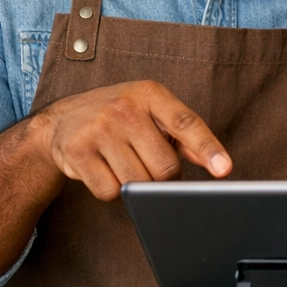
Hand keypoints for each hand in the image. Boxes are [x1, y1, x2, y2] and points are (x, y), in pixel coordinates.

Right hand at [30, 79, 231, 200]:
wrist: (61, 121)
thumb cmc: (118, 117)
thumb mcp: (151, 113)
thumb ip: (184, 136)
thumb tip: (216, 162)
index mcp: (150, 93)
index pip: (186, 123)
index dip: (207, 148)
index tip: (224, 170)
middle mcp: (124, 108)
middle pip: (164, 167)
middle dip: (163, 178)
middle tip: (149, 166)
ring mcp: (99, 129)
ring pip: (138, 184)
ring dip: (137, 186)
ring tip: (124, 164)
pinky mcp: (78, 152)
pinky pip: (110, 192)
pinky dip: (112, 191)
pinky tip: (104, 170)